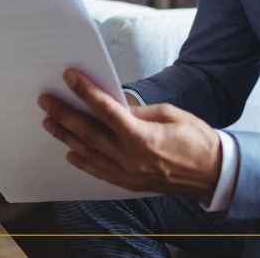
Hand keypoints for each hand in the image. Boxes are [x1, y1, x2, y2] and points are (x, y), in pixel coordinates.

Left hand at [38, 68, 221, 198]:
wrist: (214, 173)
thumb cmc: (195, 138)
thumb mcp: (168, 114)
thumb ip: (137, 111)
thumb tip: (112, 104)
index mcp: (141, 136)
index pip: (105, 110)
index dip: (84, 91)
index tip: (69, 76)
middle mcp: (130, 158)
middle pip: (88, 132)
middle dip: (64, 114)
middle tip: (45, 100)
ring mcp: (128, 174)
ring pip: (88, 153)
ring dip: (66, 136)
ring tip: (48, 122)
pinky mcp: (130, 184)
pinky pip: (99, 171)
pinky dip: (82, 160)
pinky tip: (70, 150)